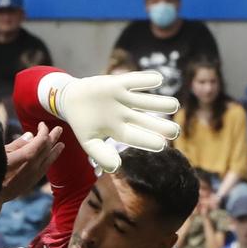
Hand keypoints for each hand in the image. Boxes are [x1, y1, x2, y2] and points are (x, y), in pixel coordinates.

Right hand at [0, 125, 61, 201]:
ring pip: (48, 160)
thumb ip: (17, 144)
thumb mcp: (1, 153)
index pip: (41, 140)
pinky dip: (50, 161)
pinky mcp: (31, 183)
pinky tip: (50, 159)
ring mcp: (33, 175)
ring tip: (61, 145)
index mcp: (25, 156)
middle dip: (53, 137)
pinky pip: (45, 169)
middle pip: (47, 149)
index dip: (43, 131)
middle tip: (59, 129)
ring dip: (55, 150)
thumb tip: (30, 135)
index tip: (41, 124)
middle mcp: (32, 166)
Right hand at [51, 72, 178, 172]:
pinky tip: (159, 80)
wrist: (71, 100)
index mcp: (118, 130)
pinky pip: (134, 81)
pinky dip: (145, 80)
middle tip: (175, 131)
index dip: (147, 140)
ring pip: (145, 101)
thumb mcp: (88, 141)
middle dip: (160, 126)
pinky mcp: (118, 83)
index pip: (135, 137)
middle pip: (145, 121)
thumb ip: (100, 155)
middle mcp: (125, 115)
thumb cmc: (82, 123)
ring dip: (160, 104)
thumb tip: (115, 167)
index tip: (161, 145)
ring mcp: (123, 99)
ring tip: (174, 106)